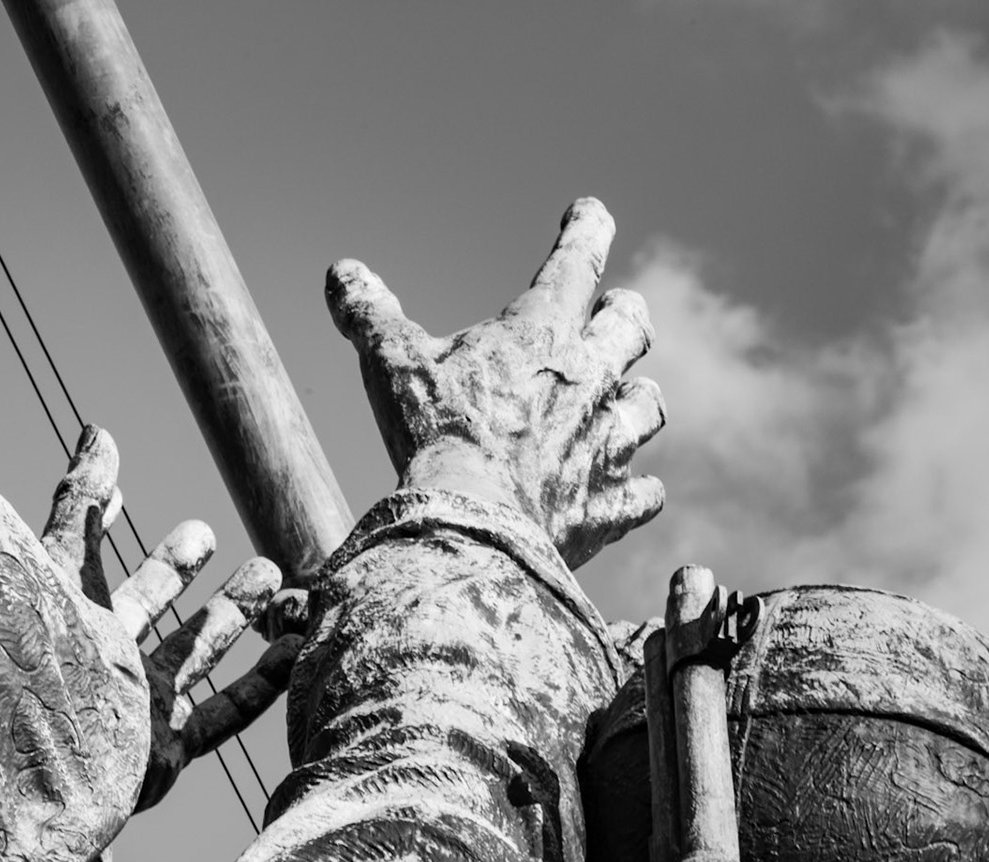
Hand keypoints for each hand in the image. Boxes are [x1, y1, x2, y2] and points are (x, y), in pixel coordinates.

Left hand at [42, 426, 301, 811]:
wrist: (31, 760)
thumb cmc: (35, 655)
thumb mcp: (58, 563)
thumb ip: (82, 502)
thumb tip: (98, 430)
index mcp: (68, 620)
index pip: (99, 569)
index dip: (118, 537)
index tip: (154, 506)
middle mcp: (100, 664)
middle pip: (151, 612)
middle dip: (185, 575)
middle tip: (215, 536)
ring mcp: (133, 710)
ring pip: (194, 657)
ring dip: (235, 619)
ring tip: (274, 577)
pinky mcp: (163, 755)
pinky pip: (221, 715)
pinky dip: (261, 685)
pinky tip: (295, 651)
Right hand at [326, 197, 665, 568]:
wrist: (472, 523)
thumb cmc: (433, 433)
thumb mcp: (390, 363)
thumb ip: (370, 313)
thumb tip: (341, 271)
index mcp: (541, 331)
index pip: (578, 258)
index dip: (588, 227)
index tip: (589, 211)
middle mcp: (588, 378)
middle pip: (630, 327)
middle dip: (624, 313)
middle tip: (618, 308)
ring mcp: (605, 443)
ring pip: (647, 406)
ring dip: (636, 399)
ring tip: (629, 399)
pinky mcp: (606, 505)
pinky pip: (643, 494)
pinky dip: (636, 491)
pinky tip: (630, 493)